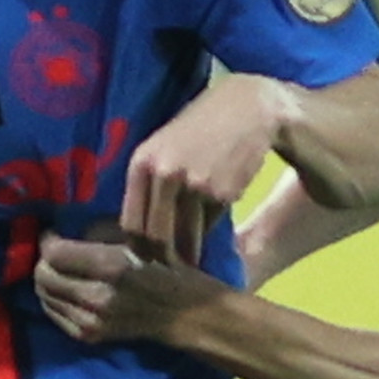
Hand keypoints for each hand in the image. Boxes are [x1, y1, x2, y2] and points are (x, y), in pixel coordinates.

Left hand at [36, 229, 220, 348]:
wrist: (185, 313)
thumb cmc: (165, 267)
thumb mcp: (137, 239)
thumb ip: (98, 233)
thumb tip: (65, 231)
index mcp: (111, 267)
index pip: (54, 254)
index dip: (49, 240)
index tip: (55, 233)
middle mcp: (97, 297)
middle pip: (44, 276)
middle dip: (45, 260)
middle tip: (56, 252)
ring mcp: (92, 321)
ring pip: (45, 296)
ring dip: (48, 279)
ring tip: (62, 270)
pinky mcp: (90, 336)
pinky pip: (53, 314)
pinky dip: (55, 299)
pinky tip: (67, 290)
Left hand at [120, 82, 273, 265]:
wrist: (247, 109)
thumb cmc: (201, 129)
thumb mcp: (164, 147)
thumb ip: (150, 182)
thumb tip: (140, 232)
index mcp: (142, 163)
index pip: (131, 223)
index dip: (138, 249)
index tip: (146, 259)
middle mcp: (163, 174)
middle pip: (155, 238)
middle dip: (162, 260)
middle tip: (169, 269)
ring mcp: (193, 184)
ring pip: (184, 237)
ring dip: (188, 254)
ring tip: (191, 260)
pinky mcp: (222, 193)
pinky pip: (210, 226)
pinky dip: (210, 232)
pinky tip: (213, 222)